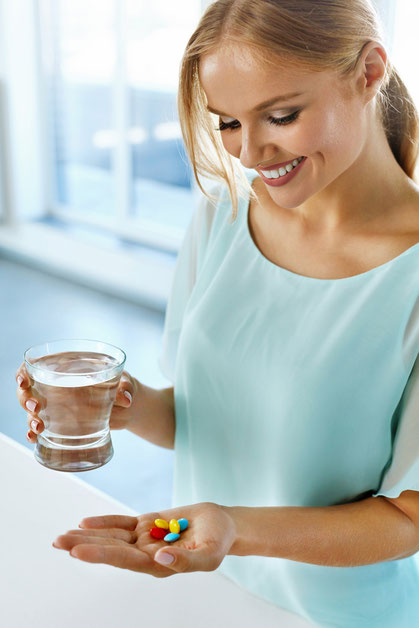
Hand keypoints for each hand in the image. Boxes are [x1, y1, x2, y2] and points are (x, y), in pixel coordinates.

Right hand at [15, 363, 136, 442]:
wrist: (127, 406)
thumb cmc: (123, 385)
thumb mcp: (125, 382)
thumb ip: (125, 386)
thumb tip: (126, 399)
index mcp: (67, 367)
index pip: (36, 365)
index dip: (24, 372)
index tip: (23, 380)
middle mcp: (56, 385)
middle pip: (28, 390)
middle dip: (26, 399)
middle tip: (36, 407)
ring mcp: (56, 404)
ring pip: (32, 410)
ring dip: (30, 418)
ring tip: (39, 427)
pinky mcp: (60, 421)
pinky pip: (41, 426)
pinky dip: (34, 433)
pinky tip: (34, 437)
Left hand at [52, 502, 235, 574]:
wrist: (222, 524)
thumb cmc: (218, 541)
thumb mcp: (209, 555)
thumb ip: (185, 560)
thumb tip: (160, 556)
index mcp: (158, 565)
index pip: (124, 560)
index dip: (101, 554)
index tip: (78, 551)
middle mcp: (146, 554)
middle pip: (111, 549)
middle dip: (84, 545)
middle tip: (58, 542)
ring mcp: (145, 538)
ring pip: (112, 536)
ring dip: (88, 535)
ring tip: (62, 536)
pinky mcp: (147, 524)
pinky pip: (122, 523)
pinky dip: (104, 522)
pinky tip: (86, 522)